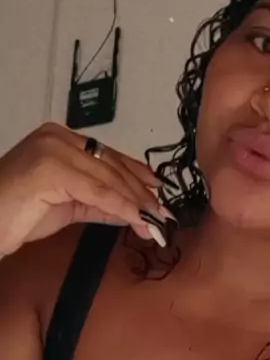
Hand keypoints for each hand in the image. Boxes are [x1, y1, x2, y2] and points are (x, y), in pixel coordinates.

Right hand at [0, 122, 174, 256]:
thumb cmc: (15, 215)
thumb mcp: (68, 206)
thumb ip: (100, 202)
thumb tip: (135, 211)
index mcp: (60, 138)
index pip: (108, 156)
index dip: (138, 176)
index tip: (159, 194)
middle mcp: (57, 137)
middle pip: (112, 166)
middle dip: (142, 193)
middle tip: (164, 214)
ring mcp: (53, 149)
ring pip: (108, 179)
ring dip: (137, 203)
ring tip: (156, 222)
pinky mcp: (51, 169)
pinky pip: (97, 192)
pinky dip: (122, 208)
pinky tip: (138, 221)